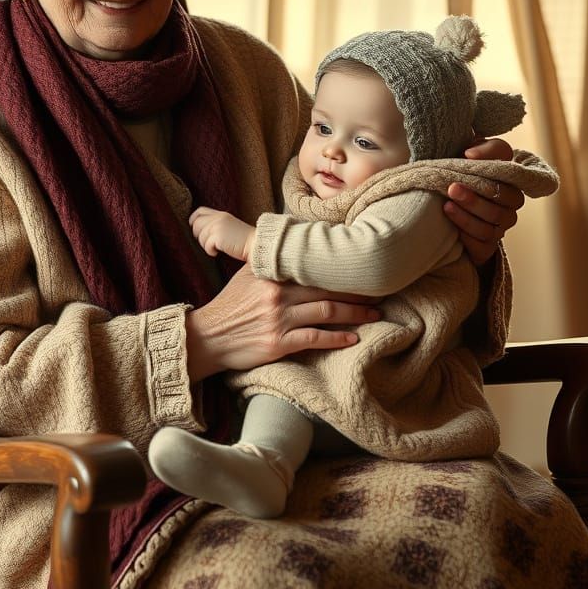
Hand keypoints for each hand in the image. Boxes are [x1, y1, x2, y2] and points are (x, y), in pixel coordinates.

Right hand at [184, 264, 380, 380]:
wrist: (207, 337)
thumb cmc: (230, 305)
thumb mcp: (246, 274)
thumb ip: (271, 262)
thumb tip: (296, 246)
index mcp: (272, 273)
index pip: (314, 266)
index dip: (341, 268)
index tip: (362, 269)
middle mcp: (278, 293)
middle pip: (328, 288)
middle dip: (358, 291)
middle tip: (380, 292)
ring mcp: (278, 318)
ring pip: (327, 311)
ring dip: (355, 314)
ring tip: (374, 315)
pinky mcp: (278, 342)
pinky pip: (315, 338)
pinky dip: (337, 338)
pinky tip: (353, 338)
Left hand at [189, 206, 254, 260]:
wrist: (257, 244)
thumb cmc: (245, 240)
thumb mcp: (231, 226)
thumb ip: (218, 224)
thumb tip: (200, 230)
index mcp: (221, 214)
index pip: (200, 211)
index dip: (194, 220)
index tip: (196, 229)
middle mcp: (218, 218)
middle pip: (196, 224)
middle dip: (199, 235)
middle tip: (210, 242)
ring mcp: (218, 226)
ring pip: (200, 237)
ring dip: (207, 245)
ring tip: (218, 248)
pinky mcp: (219, 236)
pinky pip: (206, 246)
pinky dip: (211, 251)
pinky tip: (218, 252)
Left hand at [444, 137, 523, 264]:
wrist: (448, 203)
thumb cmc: (463, 174)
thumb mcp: (470, 154)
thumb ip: (479, 148)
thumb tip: (470, 154)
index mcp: (510, 181)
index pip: (509, 172)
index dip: (491, 165)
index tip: (466, 158)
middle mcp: (510, 205)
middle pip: (501, 204)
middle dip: (475, 197)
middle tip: (452, 188)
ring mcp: (500, 227)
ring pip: (490, 226)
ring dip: (467, 217)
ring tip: (446, 206)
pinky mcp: (487, 246)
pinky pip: (482, 245)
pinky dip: (467, 237)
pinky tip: (452, 229)